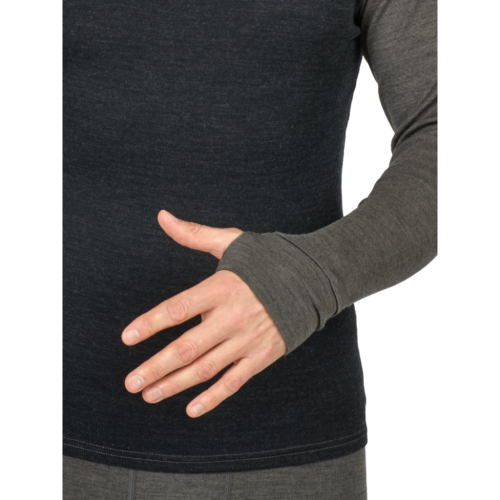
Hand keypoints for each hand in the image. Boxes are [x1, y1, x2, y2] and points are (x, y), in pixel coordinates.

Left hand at [122, 210, 286, 417]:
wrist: (312, 278)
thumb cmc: (266, 260)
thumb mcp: (232, 243)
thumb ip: (194, 234)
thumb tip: (162, 216)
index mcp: (222, 288)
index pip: (178, 309)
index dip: (150, 323)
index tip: (127, 338)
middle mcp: (233, 316)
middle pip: (188, 347)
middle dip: (156, 367)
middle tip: (130, 382)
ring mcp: (249, 339)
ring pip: (206, 368)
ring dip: (176, 384)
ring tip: (149, 395)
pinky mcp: (264, 355)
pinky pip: (235, 381)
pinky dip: (214, 397)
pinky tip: (192, 409)